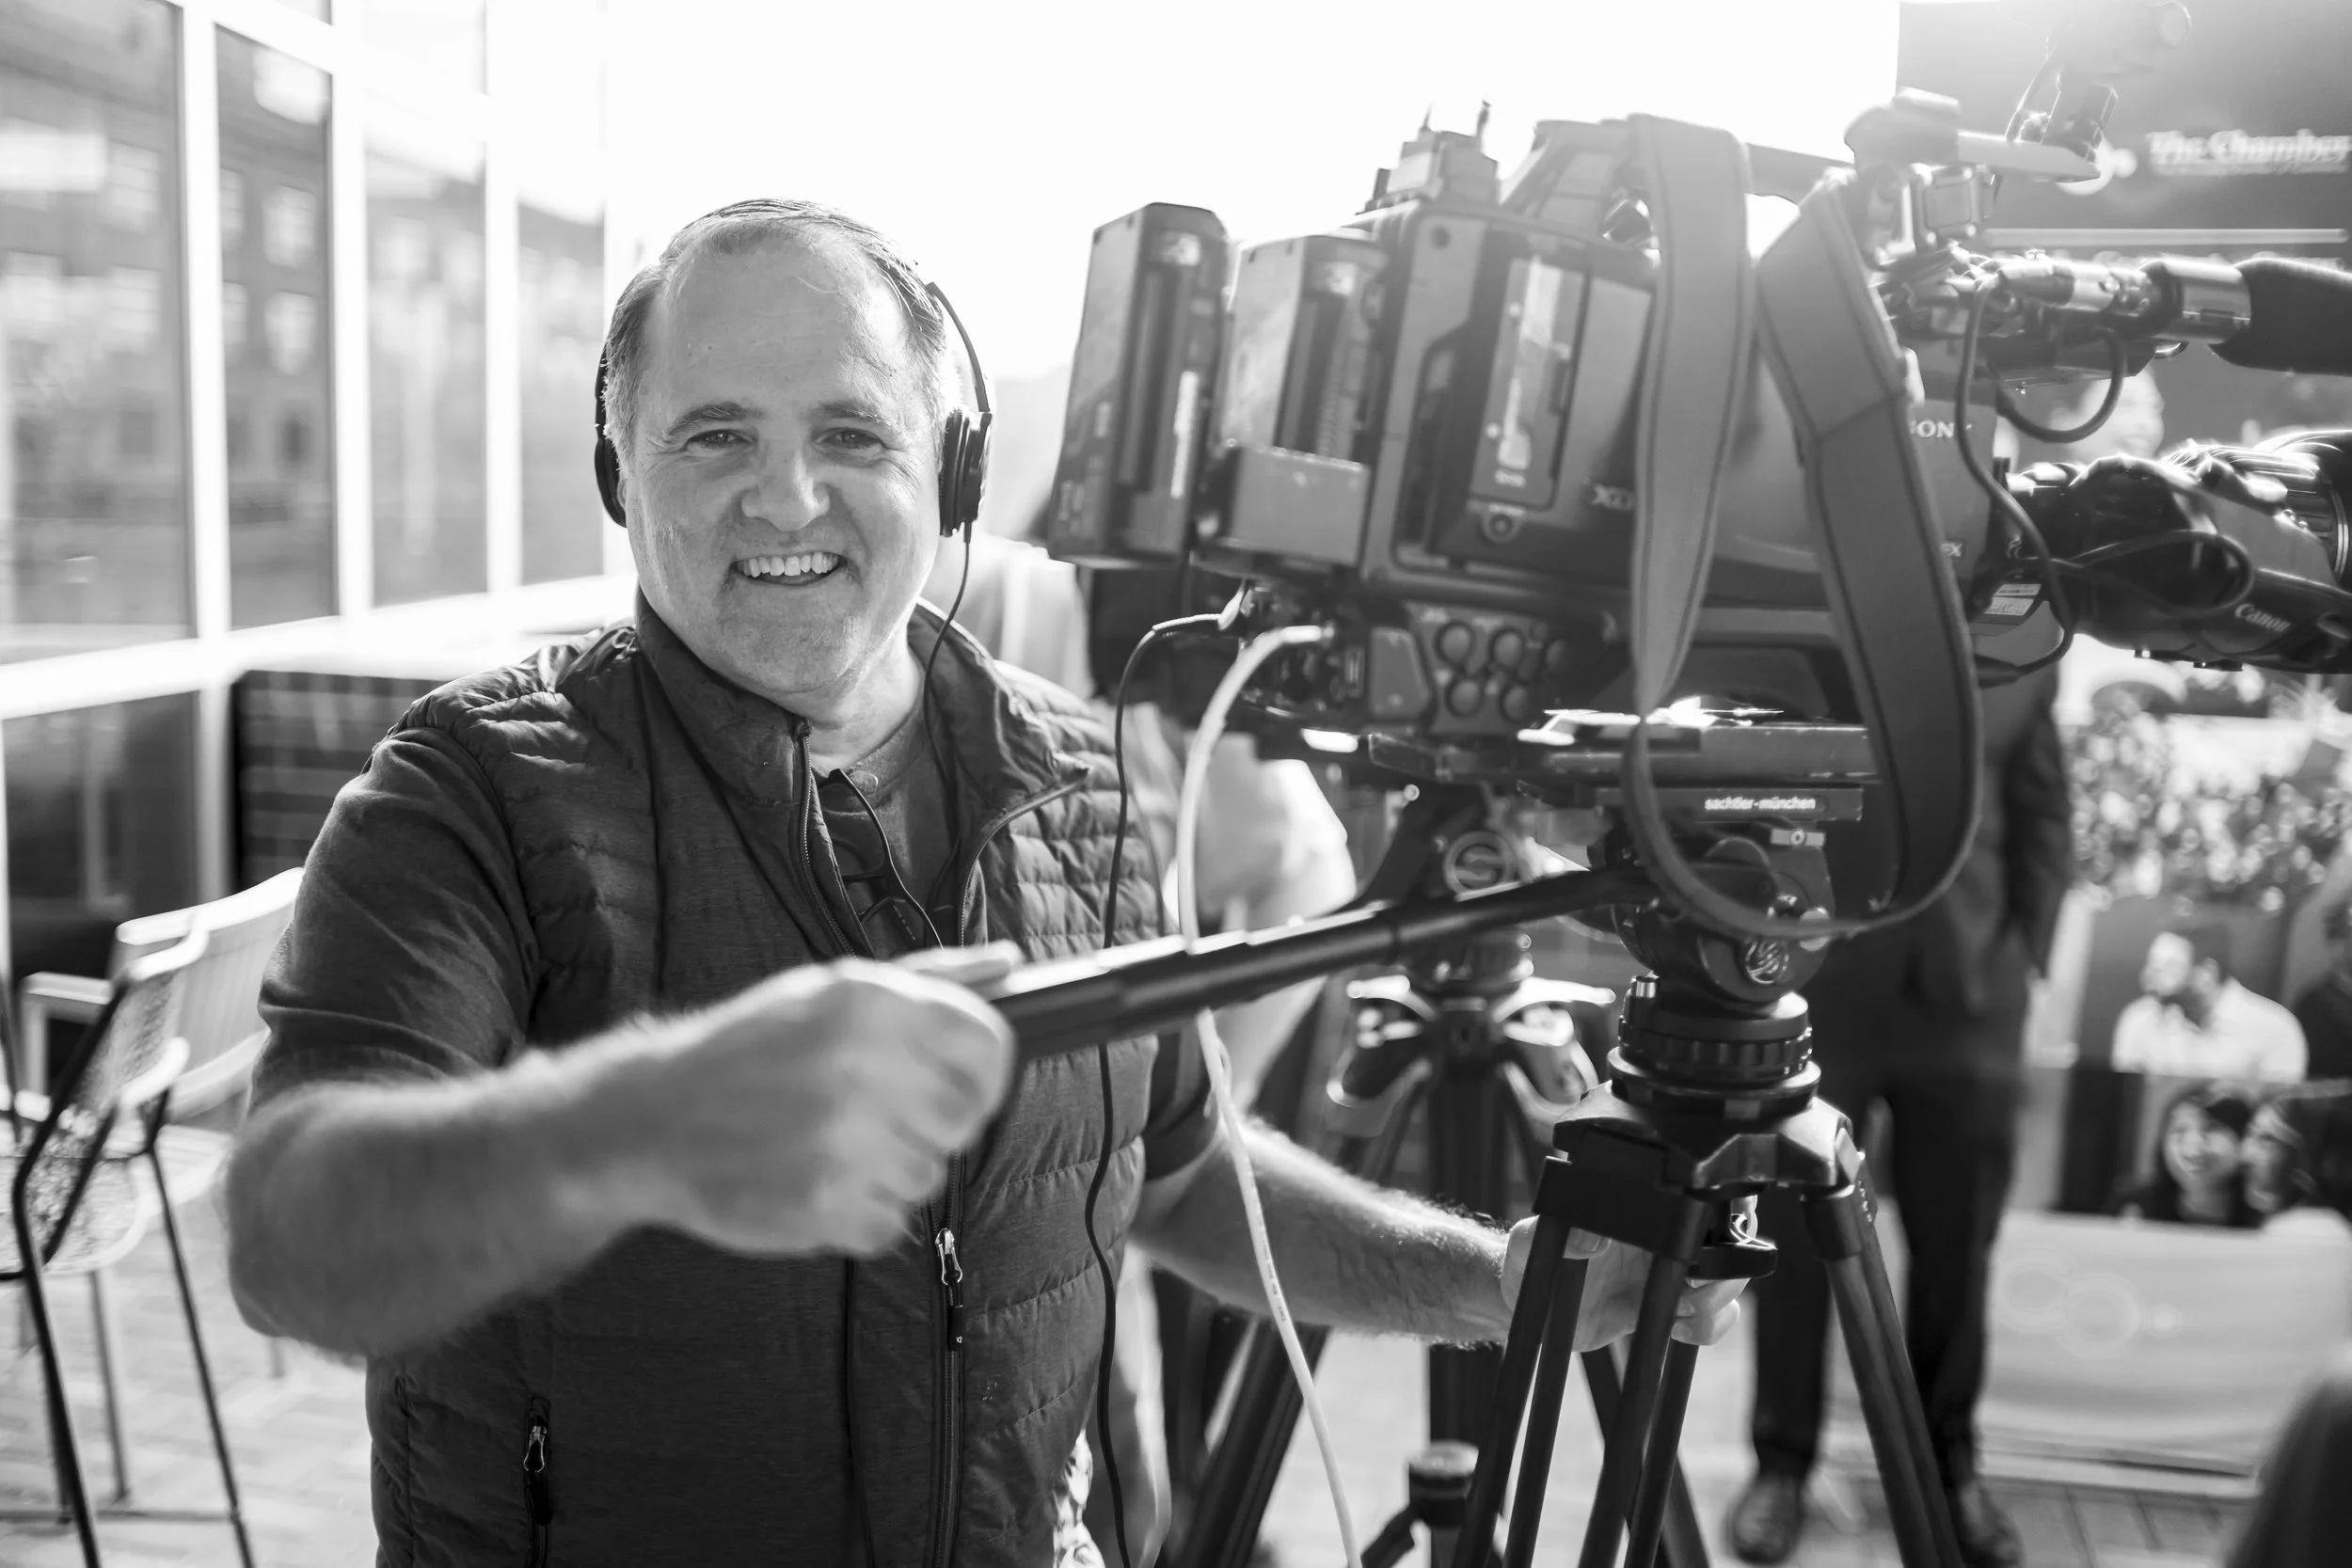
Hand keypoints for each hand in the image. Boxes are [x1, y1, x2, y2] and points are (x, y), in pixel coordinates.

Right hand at [609, 944, 1020, 1257]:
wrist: (651, 1118)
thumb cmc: (751, 1048)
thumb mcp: (831, 989)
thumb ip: (930, 978)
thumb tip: (1010, 963)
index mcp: (872, 1004)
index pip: (988, 1044)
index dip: (987, 1073)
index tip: (965, 1087)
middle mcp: (863, 1068)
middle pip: (965, 1120)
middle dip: (934, 1126)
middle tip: (881, 1119)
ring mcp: (843, 1143)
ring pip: (929, 1178)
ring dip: (892, 1171)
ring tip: (832, 1145)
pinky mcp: (823, 1206)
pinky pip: (890, 1225)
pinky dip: (861, 1215)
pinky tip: (815, 1179)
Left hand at [1499, 1218, 1744, 1350]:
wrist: (1521, 1303)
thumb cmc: (1524, 1258)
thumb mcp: (1529, 1241)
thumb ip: (1552, 1233)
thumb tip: (1592, 1238)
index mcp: (1637, 1211)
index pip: (1696, 1199)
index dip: (1725, 1214)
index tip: (1716, 1240)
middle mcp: (1659, 1239)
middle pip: (1726, 1245)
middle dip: (1726, 1270)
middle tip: (1693, 1288)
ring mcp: (1665, 1274)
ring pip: (1724, 1283)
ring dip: (1718, 1302)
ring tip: (1681, 1314)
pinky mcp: (1662, 1308)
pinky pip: (1706, 1317)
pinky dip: (1708, 1328)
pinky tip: (1679, 1331)